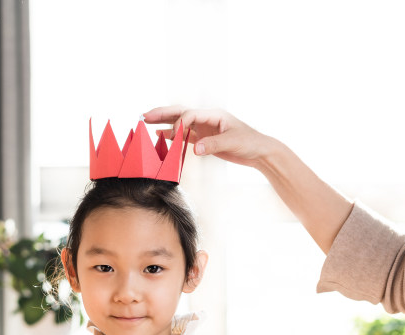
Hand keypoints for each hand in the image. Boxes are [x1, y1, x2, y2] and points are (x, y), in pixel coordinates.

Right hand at [142, 105, 276, 167]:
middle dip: (163, 114)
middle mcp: (207, 119)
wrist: (259, 152)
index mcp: (214, 115)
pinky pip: (185, 137)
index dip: (180, 123)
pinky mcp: (205, 140)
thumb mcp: (232, 142)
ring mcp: (205, 129)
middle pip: (181, 113)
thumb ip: (213, 145)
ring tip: (147, 123)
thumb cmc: (250, 142)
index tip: (174, 135)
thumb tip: (195, 149)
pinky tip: (161, 136)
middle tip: (145, 116)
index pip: (190, 114)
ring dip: (164, 124)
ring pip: (180, 124)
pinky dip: (173, 136)